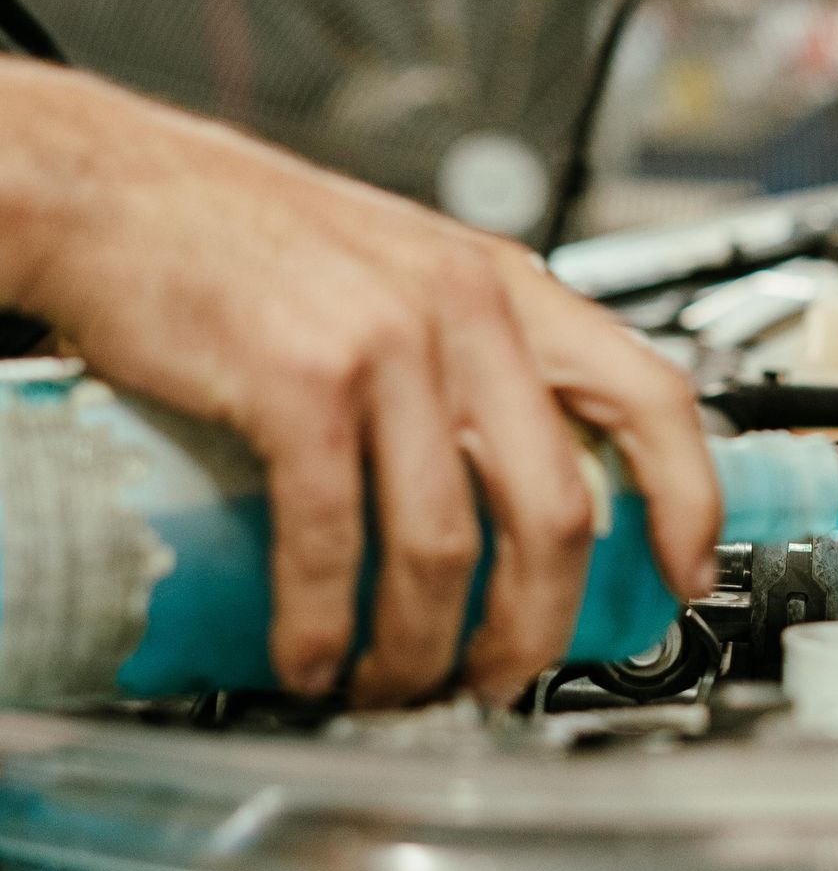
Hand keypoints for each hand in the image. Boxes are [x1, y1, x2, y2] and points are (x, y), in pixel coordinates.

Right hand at [2, 66, 719, 704]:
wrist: (114, 186)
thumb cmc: (249, 239)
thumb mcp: (403, 272)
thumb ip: (468, 359)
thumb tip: (518, 482)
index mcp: (509, 286)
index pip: (651, 395)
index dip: (690, 502)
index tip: (685, 580)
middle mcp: (465, 309)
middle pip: (557, 508)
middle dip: (537, 626)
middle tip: (501, 678)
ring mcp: (385, 343)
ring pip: (448, 544)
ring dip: (423, 647)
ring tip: (392, 684)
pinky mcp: (299, 379)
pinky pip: (338, 536)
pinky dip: (328, 621)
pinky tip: (313, 656)